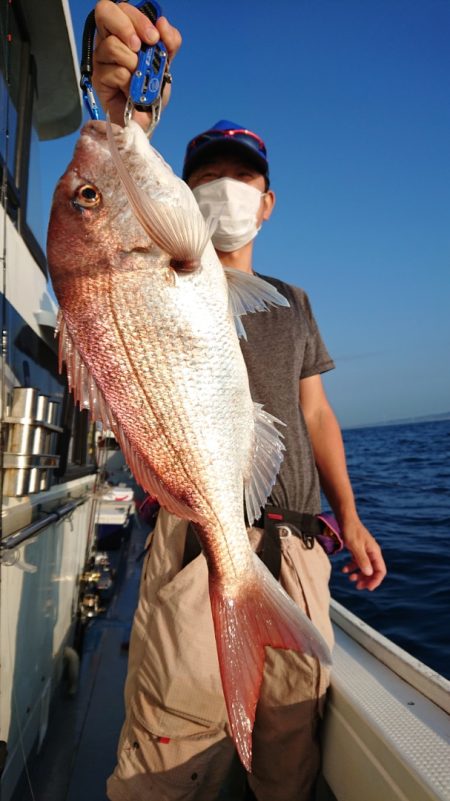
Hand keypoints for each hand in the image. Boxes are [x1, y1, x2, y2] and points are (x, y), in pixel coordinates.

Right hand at [93, 0, 181, 127]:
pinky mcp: (98, 78)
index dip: (138, 18)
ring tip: (136, 78)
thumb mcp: (166, 62)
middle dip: (127, 27)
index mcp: (122, 31)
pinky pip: (116, 71)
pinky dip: (129, 82)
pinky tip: (129, 90)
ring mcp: (101, 58)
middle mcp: (108, 39)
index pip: (121, 7)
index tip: (154, 37)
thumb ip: (169, 41)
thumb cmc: (151, 90)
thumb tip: (162, 23)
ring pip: (113, 45)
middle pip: (105, 10)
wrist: (147, 118)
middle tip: (140, 48)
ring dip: (132, 63)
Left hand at [340, 518, 386, 590]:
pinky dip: (352, 567)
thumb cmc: (351, 530)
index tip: (368, 588)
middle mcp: (372, 553)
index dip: (376, 581)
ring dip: (359, 575)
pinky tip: (344, 570)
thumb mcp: (355, 546)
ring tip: (350, 579)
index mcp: (375, 552)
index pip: (380, 571)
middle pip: (373, 571)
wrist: (345, 518)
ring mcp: (365, 551)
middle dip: (366, 580)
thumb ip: (362, 560)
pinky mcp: (358, 550)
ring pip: (365, 568)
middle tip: (358, 586)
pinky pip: (357, 562)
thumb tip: (368, 573)